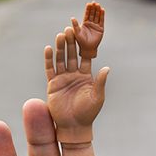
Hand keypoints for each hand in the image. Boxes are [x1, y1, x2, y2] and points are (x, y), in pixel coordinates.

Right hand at [45, 27, 108, 142]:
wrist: (74, 126)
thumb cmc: (88, 113)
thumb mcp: (97, 96)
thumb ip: (100, 81)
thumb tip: (107, 68)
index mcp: (85, 75)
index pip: (84, 56)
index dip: (83, 46)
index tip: (83, 34)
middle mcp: (73, 74)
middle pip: (72, 55)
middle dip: (70, 43)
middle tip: (69, 29)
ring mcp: (62, 79)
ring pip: (61, 59)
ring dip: (60, 48)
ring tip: (59, 35)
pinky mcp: (53, 84)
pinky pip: (50, 69)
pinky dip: (48, 59)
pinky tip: (48, 49)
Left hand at [71, 1, 104, 58]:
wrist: (88, 49)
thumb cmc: (81, 42)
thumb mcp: (77, 33)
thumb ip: (75, 25)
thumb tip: (72, 18)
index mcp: (84, 24)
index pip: (87, 14)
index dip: (88, 9)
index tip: (89, 4)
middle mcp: (90, 24)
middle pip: (92, 14)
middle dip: (93, 8)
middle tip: (94, 2)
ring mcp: (96, 26)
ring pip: (97, 16)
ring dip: (98, 10)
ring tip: (98, 5)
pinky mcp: (101, 29)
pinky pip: (101, 21)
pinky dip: (102, 15)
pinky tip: (102, 10)